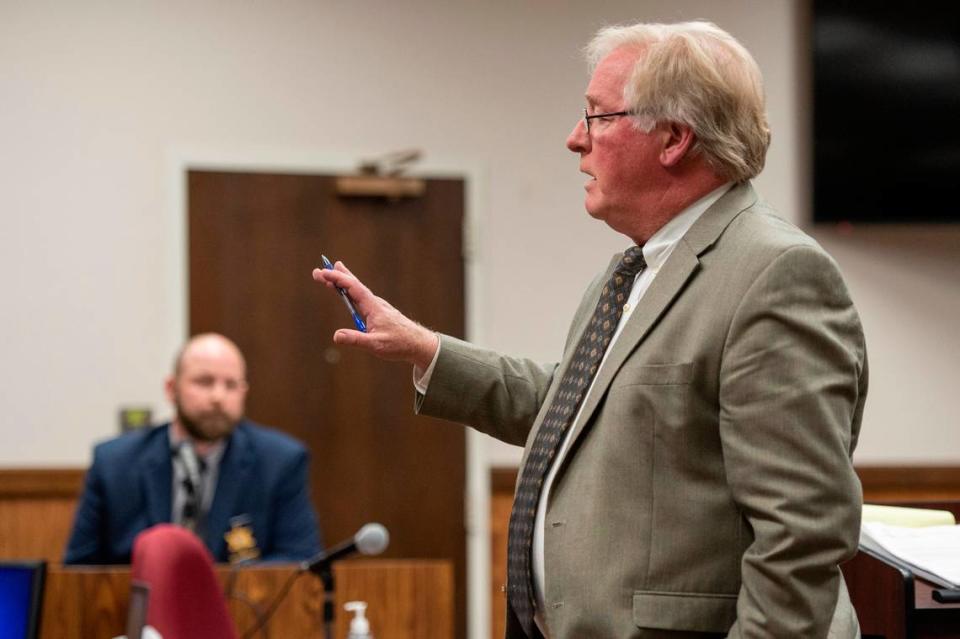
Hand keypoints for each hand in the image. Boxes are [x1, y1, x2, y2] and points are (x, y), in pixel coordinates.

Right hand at [311, 261, 438, 371]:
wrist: (418, 344)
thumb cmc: (399, 344)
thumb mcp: (376, 345)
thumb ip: (356, 340)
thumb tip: (336, 336)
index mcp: (373, 307)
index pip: (353, 288)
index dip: (338, 279)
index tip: (323, 273)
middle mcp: (375, 303)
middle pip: (354, 285)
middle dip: (336, 276)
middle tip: (320, 269)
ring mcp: (377, 306)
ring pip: (357, 290)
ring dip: (343, 281)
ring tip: (331, 273)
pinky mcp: (378, 312)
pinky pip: (361, 297)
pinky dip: (350, 291)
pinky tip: (347, 292)